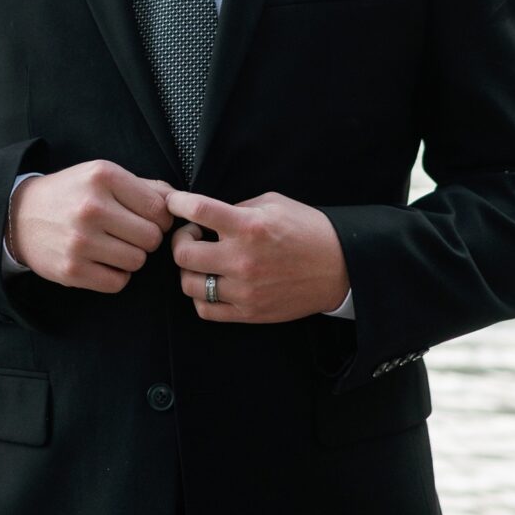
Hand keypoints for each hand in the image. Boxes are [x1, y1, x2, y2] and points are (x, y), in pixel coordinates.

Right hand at [8, 160, 173, 292]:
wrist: (19, 216)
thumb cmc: (71, 194)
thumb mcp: (102, 176)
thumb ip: (146, 187)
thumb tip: (182, 202)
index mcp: (104, 177)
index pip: (159, 208)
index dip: (160, 218)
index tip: (145, 219)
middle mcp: (92, 207)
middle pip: (152, 238)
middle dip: (146, 239)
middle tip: (128, 234)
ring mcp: (80, 241)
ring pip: (138, 261)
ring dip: (131, 258)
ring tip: (112, 246)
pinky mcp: (71, 270)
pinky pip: (118, 282)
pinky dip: (115, 276)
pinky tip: (101, 262)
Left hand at [165, 188, 350, 323]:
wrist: (339, 267)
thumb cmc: (307, 230)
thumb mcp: (273, 203)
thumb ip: (237, 207)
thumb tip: (208, 216)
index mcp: (249, 227)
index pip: (198, 211)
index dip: (177, 203)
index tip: (174, 202)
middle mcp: (242, 260)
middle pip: (182, 254)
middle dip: (180, 240)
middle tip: (192, 235)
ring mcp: (244, 290)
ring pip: (189, 285)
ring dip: (189, 269)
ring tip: (202, 260)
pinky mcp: (249, 312)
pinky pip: (205, 309)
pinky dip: (201, 296)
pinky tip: (211, 282)